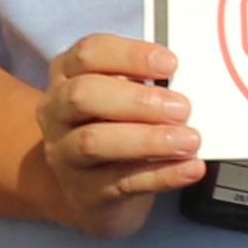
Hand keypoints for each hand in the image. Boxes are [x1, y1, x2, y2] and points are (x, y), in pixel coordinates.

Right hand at [35, 32, 202, 239]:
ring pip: (95, 142)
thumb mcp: (117, 98)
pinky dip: (162, 174)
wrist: (86, 191)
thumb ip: (144, 85)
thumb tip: (189, 83)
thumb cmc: (111, 129)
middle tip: (181, 107)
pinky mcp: (87, 193)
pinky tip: (190, 168)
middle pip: (83, 96)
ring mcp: (66, 155)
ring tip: (188, 140)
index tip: (170, 63)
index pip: (90, 54)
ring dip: (148, 139)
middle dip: (137, 99)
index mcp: (67, 77)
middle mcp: (58, 113)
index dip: (130, 56)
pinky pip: (124, 183)